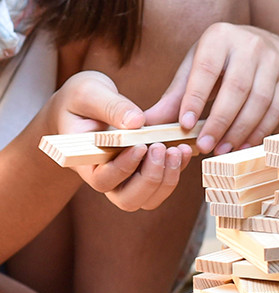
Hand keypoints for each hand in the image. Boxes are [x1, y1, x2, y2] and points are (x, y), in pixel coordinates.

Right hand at [49, 71, 192, 210]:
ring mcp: (127, 178)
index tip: (140, 146)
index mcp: (86, 162)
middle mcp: (107, 177)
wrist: (85, 106)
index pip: (103, 180)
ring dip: (168, 178)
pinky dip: (178, 169)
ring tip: (178, 149)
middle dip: (150, 178)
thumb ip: (111, 107)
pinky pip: (165, 182)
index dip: (124, 168)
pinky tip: (185, 148)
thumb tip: (137, 122)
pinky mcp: (146, 170)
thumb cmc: (80, 100)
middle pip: (129, 199)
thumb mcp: (88, 93)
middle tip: (160, 148)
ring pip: (150, 198)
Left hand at [144, 22, 278, 154]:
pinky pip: (276, 108)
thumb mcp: (196, 68)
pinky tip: (244, 145)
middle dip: (220, 121)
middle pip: (236, 88)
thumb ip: (175, 96)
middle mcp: (250, 45)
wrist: (267, 47)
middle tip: (205, 146)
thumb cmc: (222, 61)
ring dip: (240, 130)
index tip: (184, 125)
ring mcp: (274, 61)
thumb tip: (145, 124)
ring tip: (222, 150)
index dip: (195, 98)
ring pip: (259, 101)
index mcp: (219, 37)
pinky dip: (260, 130)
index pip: (207, 69)